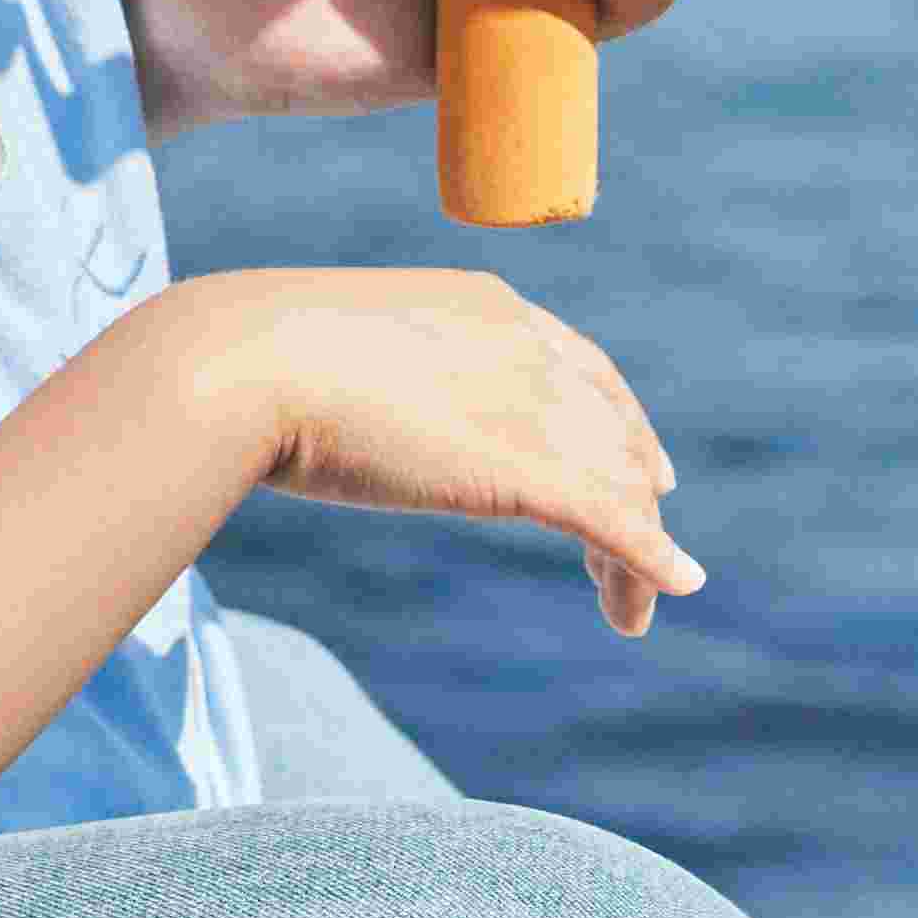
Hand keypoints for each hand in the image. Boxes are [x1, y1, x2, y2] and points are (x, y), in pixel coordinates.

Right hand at [185, 259, 701, 631]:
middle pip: (615, 433)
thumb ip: (366, 373)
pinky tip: (670, 591)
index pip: (585, 369)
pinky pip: (615, 524)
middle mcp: (531, 350)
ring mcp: (535, 407)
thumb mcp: (334, 350)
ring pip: (620, 487)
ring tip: (632, 608)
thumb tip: (327, 398)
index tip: (646, 464)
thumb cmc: (253, 357)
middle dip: (639, 493)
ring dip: (637, 553)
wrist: (246, 363)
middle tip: (649, 550)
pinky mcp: (527, 473)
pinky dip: (650, 562)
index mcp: (488, 308)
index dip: (623, 420)